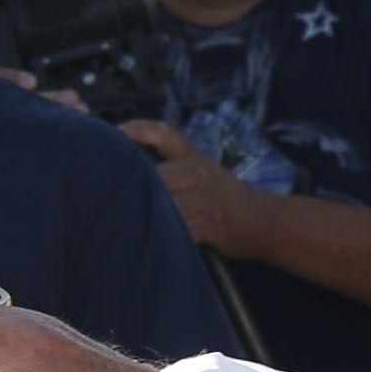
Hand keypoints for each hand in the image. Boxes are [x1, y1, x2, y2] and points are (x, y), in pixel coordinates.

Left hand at [119, 118, 252, 254]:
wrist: (265, 220)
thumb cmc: (226, 197)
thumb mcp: (203, 170)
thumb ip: (172, 164)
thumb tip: (128, 169)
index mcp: (193, 157)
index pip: (164, 134)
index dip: (138, 130)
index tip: (114, 133)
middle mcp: (199, 171)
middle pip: (156, 175)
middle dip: (132, 187)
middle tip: (105, 196)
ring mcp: (206, 197)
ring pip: (166, 203)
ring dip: (145, 215)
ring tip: (120, 224)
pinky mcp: (211, 222)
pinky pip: (181, 228)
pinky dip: (165, 236)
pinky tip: (150, 241)